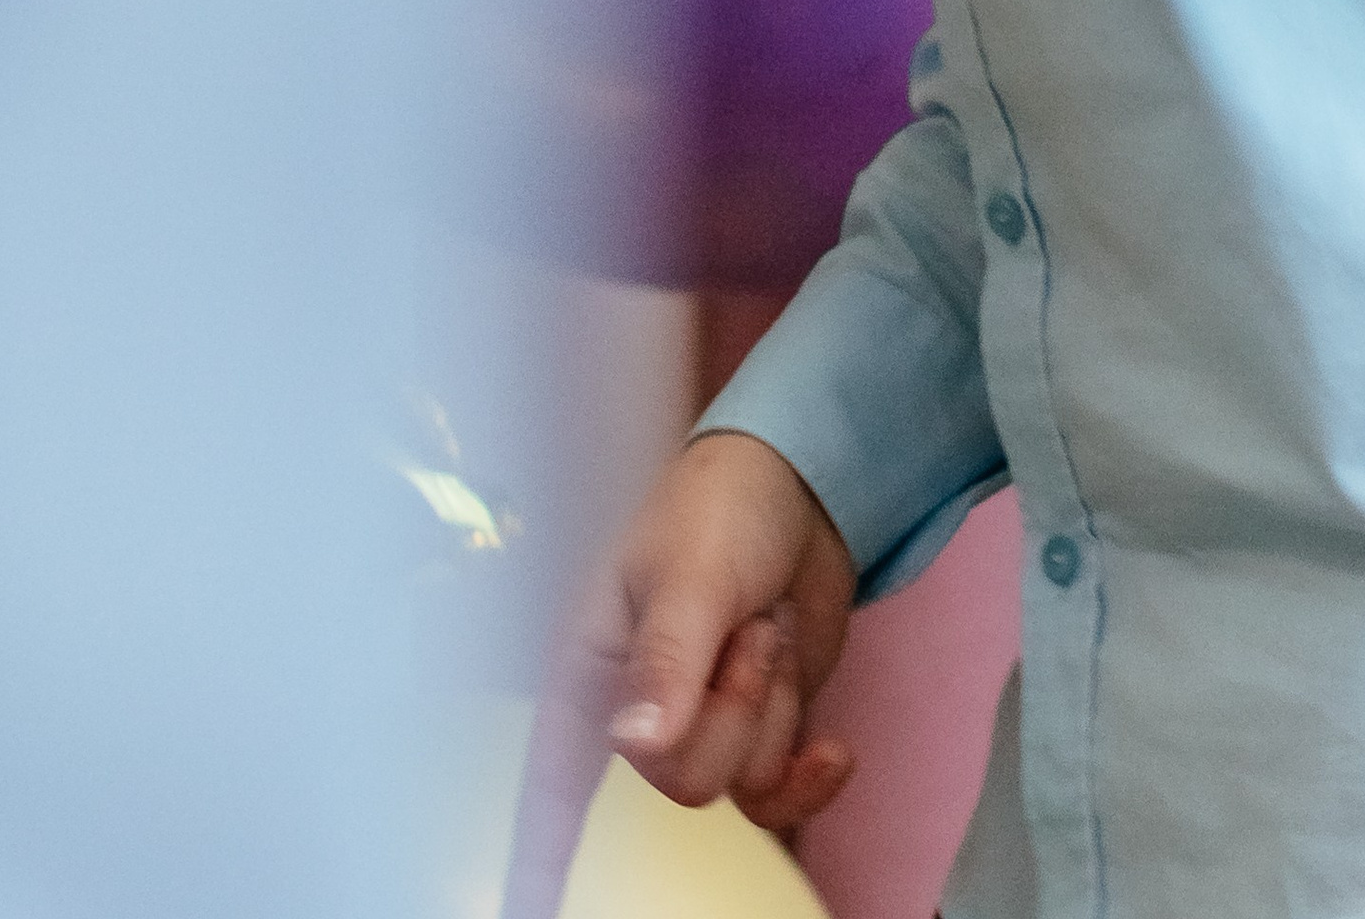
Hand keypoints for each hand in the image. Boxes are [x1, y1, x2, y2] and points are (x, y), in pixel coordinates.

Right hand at [499, 433, 858, 917]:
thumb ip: (665, 659)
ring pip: (739, 785)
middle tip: (743, 624)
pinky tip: (835, 744)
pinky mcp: (755, 733)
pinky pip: (780, 799)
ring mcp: (701, 727)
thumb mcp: (689, 571)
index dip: (536, 859)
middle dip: (733, 704)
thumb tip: (635, 744)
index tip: (529, 914)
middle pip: (681, 782)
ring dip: (772, 701)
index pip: (549, 784)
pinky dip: (812, 773)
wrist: (800, 488)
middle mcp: (636, 712)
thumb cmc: (717, 506)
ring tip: (764, 624)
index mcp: (590, 669)